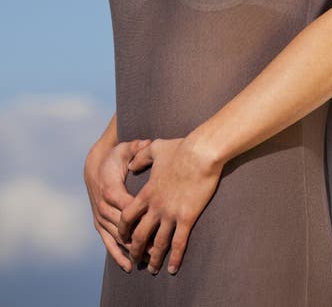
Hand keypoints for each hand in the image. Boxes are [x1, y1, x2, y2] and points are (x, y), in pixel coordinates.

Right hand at [84, 137, 149, 270]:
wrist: (94, 166)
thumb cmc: (115, 157)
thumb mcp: (125, 148)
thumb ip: (138, 147)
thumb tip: (148, 142)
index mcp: (112, 190)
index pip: (130, 208)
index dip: (144, 218)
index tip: (160, 226)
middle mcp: (104, 207)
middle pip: (125, 227)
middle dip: (141, 239)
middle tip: (160, 249)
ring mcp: (101, 218)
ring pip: (118, 238)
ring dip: (133, 250)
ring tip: (149, 261)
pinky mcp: (99, 224)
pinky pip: (108, 243)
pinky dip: (117, 255)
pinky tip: (128, 267)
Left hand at [118, 136, 222, 274]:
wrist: (202, 152)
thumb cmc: (181, 148)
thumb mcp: (155, 148)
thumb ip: (140, 157)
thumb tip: (131, 165)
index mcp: (147, 192)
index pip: (128, 216)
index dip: (123, 229)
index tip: (123, 236)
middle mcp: (156, 206)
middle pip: (139, 235)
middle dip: (134, 250)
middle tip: (134, 259)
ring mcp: (171, 213)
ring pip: (157, 243)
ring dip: (153, 259)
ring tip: (152, 269)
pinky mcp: (187, 217)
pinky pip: (179, 243)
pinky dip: (175, 258)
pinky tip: (173, 268)